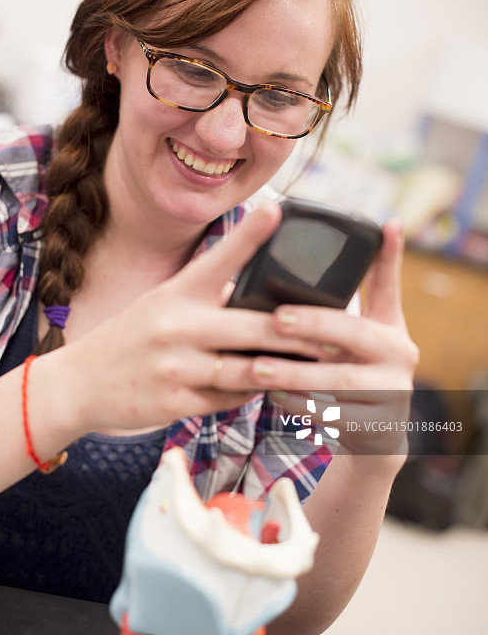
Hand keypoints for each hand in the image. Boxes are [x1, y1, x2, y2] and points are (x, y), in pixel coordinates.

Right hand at [57, 203, 325, 433]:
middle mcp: (176, 325)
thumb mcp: (161, 304)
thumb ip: (205, 296)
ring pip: (250, 369)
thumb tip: (257, 290)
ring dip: (287, 370)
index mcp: (176, 293)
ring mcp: (176, 366)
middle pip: (254, 325)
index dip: (251, 233)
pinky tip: (273, 389)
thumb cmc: (130, 337)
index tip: (278, 208)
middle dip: (300, 332)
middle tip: (336, 331)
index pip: (219, 257)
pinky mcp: (176, 402)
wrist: (79, 383)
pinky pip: (230, 400)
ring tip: (319, 366)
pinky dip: (253, 393)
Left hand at [246, 219, 418, 458]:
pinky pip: (332, 414)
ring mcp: (393, 392)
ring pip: (338, 380)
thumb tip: (306, 253)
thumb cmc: (356, 371)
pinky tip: (271, 396)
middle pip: (354, 333)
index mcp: (391, 328)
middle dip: (313, 325)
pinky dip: (299, 406)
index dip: (389, 255)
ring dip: (295, 373)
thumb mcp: (360, 337)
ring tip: (258, 366)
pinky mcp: (377, 426)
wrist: (377, 435)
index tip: (386, 224)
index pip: (388, 285)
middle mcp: (400, 355)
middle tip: (276, 320)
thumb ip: (343, 300)